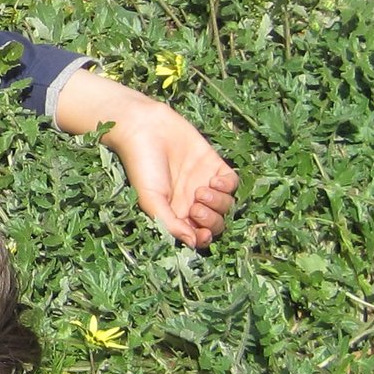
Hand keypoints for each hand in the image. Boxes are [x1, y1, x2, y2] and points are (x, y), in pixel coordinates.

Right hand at [101, 102, 238, 248]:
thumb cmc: (142, 166)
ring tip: (201, 191)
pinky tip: (214, 180)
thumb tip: (192, 244)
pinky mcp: (214, 165)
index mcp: (176, 214)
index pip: (198, 235)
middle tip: (196, 208)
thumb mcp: (150, 199)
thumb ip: (170, 223)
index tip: (201, 234)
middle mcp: (192, 201)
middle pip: (216, 223)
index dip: (204, 238)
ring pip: (227, 205)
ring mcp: (205, 183)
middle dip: (211, 221)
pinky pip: (232, 183)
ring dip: (219, 203)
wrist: (145, 129)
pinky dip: (227, 186)